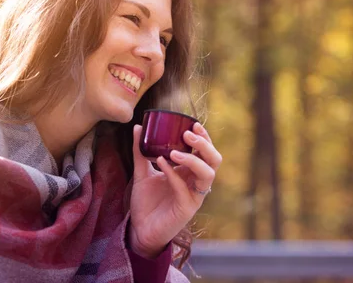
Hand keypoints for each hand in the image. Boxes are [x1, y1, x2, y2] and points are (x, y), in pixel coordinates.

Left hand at [127, 123, 221, 257]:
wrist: (139, 229)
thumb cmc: (146, 202)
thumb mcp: (141, 172)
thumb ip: (140, 151)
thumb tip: (138, 127)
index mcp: (189, 172)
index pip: (206, 151)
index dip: (204, 137)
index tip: (193, 123)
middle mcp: (195, 182)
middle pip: (214, 160)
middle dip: (205, 144)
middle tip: (188, 134)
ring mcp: (193, 196)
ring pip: (208, 174)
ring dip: (193, 159)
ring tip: (174, 151)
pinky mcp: (186, 208)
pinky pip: (184, 188)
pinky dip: (173, 174)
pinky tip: (161, 163)